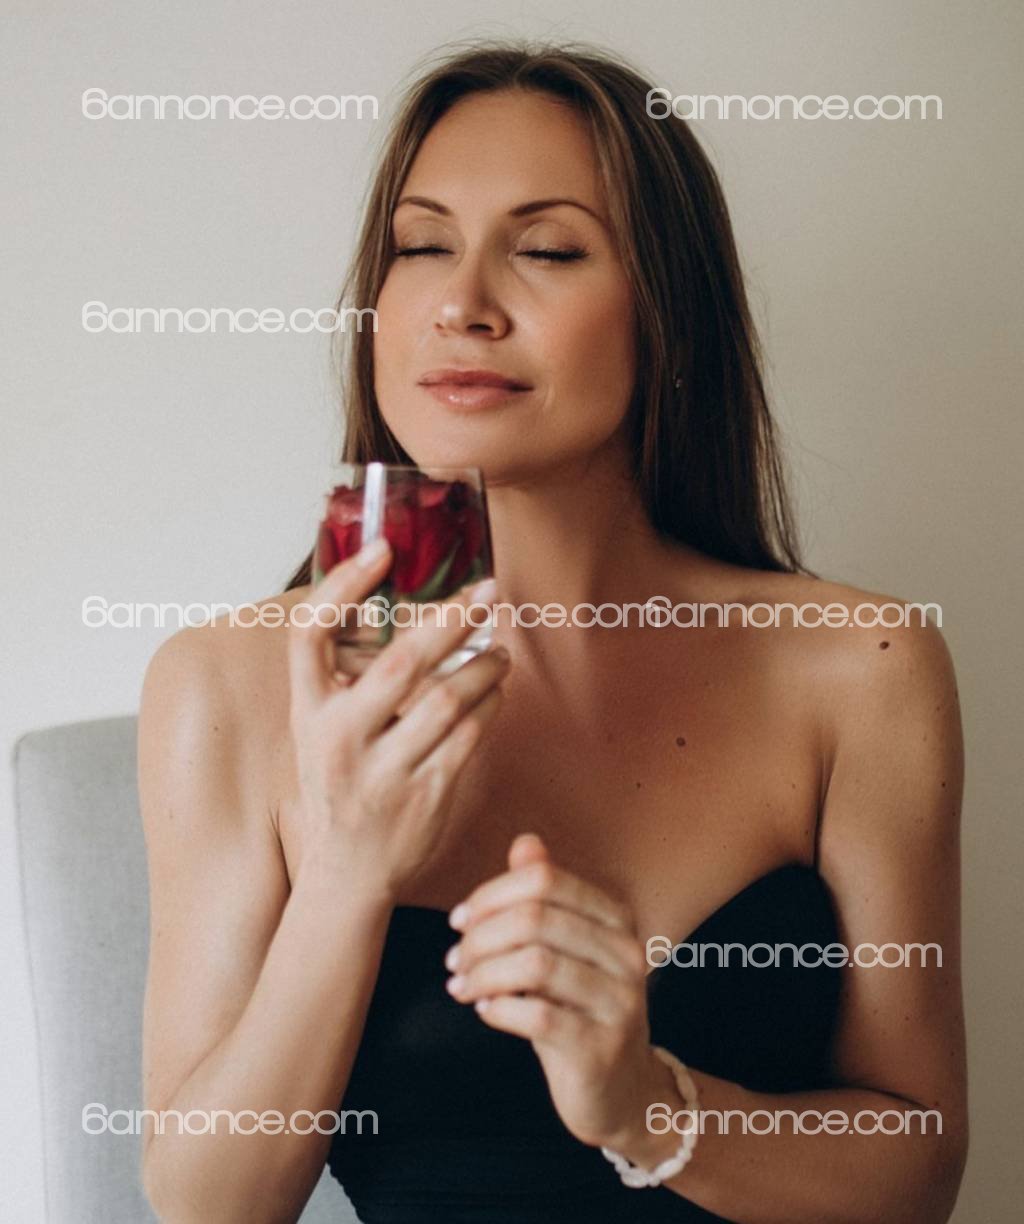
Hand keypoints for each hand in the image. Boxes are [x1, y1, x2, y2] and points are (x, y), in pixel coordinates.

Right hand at [283, 538, 509, 896]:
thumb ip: (347, 678)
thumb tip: (394, 605)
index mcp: (308, 713)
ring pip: (446, 699)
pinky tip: (497, 690)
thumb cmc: (339, 783)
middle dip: (451, 619)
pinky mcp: (424, 796)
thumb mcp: (321, 729)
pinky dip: (490, 705)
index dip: (342, 585)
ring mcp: (381, 771)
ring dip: (483, 665)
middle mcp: (338, 739)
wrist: (347, 871)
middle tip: (488, 592)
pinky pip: (469, 736)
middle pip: (399, 662)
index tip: (382, 550)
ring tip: (500, 649)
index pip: (309, 635)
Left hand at [444, 834, 681, 1156]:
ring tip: (461, 985)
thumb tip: (525, 842)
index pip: (546, 881)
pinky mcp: (602, 1049)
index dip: (492, 895)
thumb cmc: (579, 1008)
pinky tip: (485, 1011)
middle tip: (453, 960)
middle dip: (480, 936)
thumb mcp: (564, 949)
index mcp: (617, 919)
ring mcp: (620, 1002)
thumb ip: (546, 897)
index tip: (459, 920)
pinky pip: (539, 1015)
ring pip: (535, 964)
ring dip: (482, 973)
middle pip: (536, 918)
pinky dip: (499, 1009)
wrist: (622, 1089)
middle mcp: (627, 954)